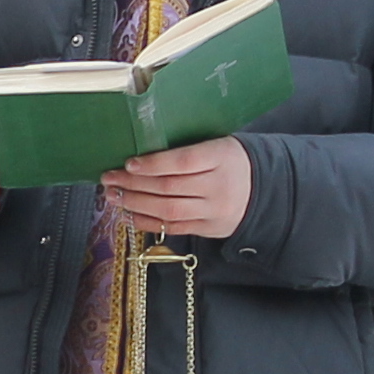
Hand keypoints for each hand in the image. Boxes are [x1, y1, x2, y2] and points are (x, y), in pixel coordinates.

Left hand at [104, 134, 251, 237]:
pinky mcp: (208, 229)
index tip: (129, 162)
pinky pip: (174, 228)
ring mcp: (214, 211)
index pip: (183, 162)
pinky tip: (128, 214)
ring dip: (135, 203)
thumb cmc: (230, 161)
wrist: (263, 190)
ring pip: (169, 210)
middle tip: (109, 178)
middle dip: (134, 183)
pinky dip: (148, 222)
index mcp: (222, 157)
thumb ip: (187, 148)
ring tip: (113, 196)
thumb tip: (141, 152)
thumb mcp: (218, 144)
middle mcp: (219, 186)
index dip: (154, 164)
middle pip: (170, 187)